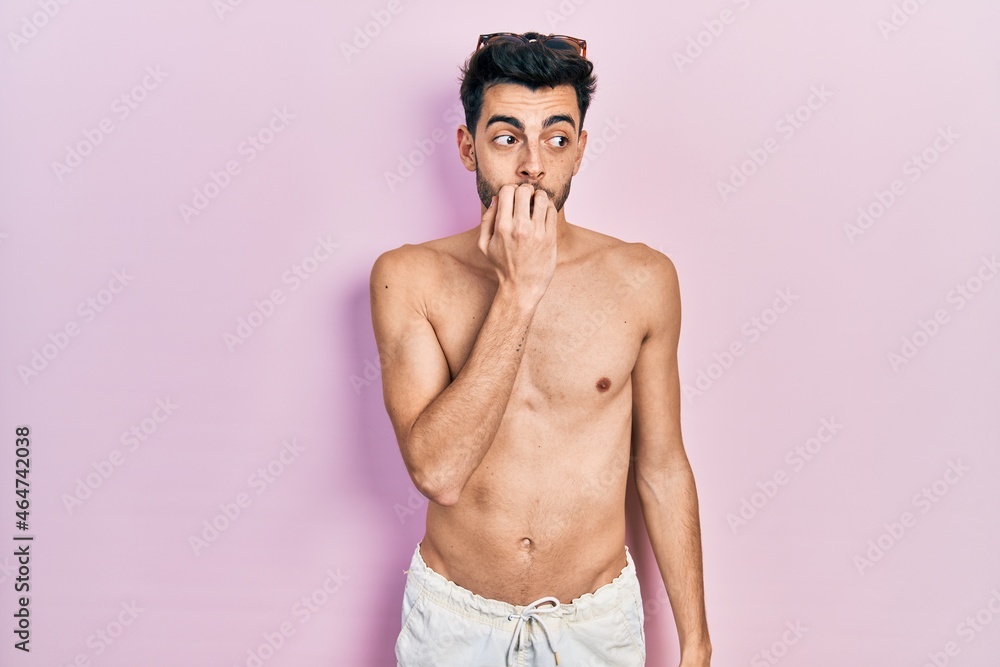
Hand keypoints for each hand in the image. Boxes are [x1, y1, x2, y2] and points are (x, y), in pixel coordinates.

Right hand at [477, 183, 557, 307]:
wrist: (522, 286)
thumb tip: (496, 199)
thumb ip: (487, 220)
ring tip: (536, 203)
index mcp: (502, 227)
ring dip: (538, 196)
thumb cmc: (502, 265)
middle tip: (525, 198)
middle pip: (524, 190)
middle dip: (524, 190)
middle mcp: (520, 227)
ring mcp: (537, 232)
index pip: (507, 191)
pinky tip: (543, 213)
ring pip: (542, 197)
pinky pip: (552, 210)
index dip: (509, 190)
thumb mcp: (484, 245)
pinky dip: (548, 206)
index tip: (511, 197)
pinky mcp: (550, 237)